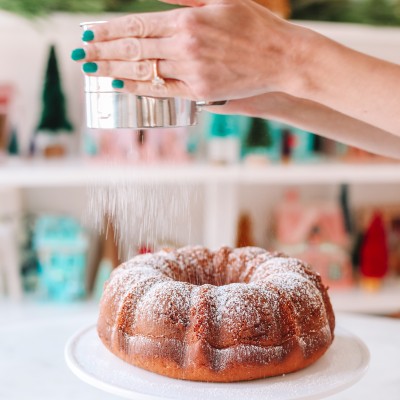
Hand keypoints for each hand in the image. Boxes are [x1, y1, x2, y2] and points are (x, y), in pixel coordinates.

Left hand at [73, 0, 306, 100]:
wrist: (281, 57)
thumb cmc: (254, 25)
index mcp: (187, 21)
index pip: (137, 25)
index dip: (110, 30)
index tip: (90, 32)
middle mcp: (185, 46)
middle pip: (134, 49)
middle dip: (103, 50)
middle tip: (82, 53)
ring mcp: (192, 72)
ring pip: (144, 71)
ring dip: (114, 70)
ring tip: (93, 69)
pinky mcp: (200, 92)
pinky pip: (162, 91)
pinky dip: (139, 88)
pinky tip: (121, 85)